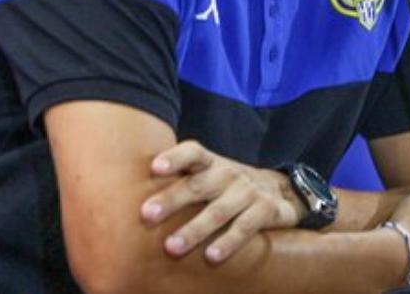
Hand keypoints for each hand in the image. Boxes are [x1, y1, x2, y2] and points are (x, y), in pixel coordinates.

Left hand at [140, 140, 304, 262]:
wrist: (281, 190)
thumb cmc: (229, 186)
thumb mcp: (210, 175)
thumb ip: (182, 179)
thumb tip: (128, 190)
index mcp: (212, 164)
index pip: (193, 153)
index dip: (175, 157)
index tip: (154, 167)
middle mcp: (228, 174)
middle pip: (198, 185)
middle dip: (172, 200)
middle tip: (146, 215)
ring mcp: (248, 192)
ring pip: (218, 211)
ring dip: (195, 229)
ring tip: (172, 247)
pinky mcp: (266, 210)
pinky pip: (245, 228)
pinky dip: (228, 242)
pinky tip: (211, 256)